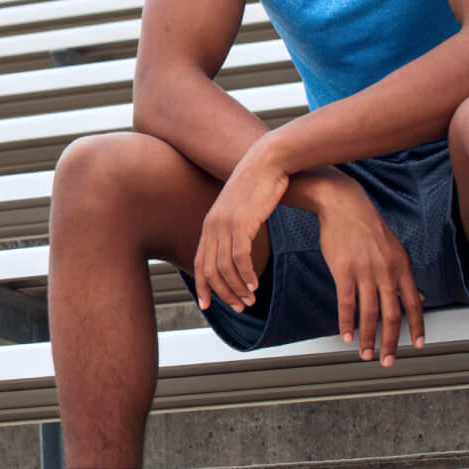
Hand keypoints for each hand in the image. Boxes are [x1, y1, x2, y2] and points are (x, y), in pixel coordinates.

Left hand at [194, 142, 287, 313]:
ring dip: (238, 288)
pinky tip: (255, 284)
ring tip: (250, 300)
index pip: (200, 263)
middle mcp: (213, 225)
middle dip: (224, 294)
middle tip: (240, 308)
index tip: (208, 306)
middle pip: (210, 271)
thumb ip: (235, 226)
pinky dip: (246, 275)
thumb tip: (238, 244)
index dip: (203, 287)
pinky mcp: (242, 222)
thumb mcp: (241, 208)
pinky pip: (240, 257)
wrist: (268, 160)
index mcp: (210, 224)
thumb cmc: (259, 184)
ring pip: (225, 268)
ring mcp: (225, 224)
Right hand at [315, 181, 425, 367]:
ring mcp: (365, 271)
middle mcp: (387, 271)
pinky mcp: (344, 271)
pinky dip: (347, 323)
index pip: (414, 303)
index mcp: (402, 266)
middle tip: (388, 360)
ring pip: (370, 314)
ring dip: (369, 338)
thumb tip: (417, 296)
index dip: (418, 326)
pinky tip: (347, 336)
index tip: (419, 344)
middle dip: (392, 342)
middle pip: (393, 315)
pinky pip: (347, 303)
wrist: (345, 205)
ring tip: (367, 354)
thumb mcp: (394, 249)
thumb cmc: (368, 226)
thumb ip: (404, 275)